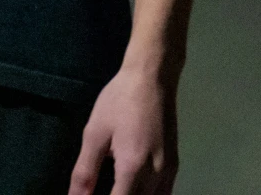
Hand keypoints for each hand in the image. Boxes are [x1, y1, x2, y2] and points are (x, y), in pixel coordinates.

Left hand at [69, 64, 176, 194]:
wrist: (153, 77)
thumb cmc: (120, 101)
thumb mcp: (95, 133)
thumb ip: (85, 172)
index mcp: (132, 168)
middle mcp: (155, 175)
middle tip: (104, 189)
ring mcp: (168, 171)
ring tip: (117, 190)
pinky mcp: (175, 164)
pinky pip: (165, 194)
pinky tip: (136, 191)